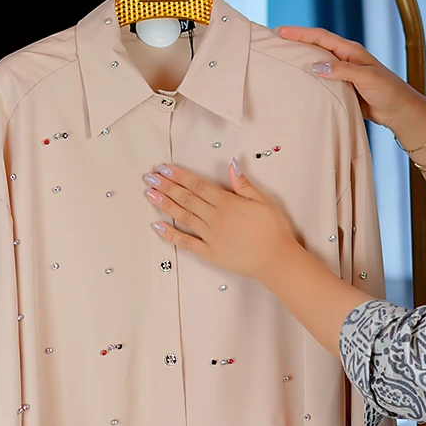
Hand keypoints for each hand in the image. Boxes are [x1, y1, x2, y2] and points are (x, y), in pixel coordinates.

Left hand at [143, 160, 297, 282]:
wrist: (276, 260)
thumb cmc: (273, 230)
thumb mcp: (263, 201)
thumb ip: (244, 185)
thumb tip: (231, 165)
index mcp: (227, 203)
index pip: (198, 185)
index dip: (179, 175)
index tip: (165, 168)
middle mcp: (215, 218)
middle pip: (186, 198)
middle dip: (166, 186)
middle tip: (150, 177)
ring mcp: (210, 237)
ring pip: (183, 217)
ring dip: (165, 204)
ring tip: (149, 194)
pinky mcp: (209, 253)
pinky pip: (186, 243)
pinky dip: (170, 235)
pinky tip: (157, 226)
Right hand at [278, 26, 425, 145]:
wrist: (397, 111)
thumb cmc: (387, 91)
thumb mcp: (366, 77)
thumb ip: (342, 70)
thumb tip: (316, 65)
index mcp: (350, 51)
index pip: (321, 37)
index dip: (300, 33)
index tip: (281, 31)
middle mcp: (344, 59)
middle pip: (315, 46)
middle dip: (296, 42)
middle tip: (275, 41)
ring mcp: (342, 73)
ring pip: (316, 62)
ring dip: (300, 59)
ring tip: (280, 58)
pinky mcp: (341, 87)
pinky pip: (320, 79)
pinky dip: (308, 78)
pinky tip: (297, 82)